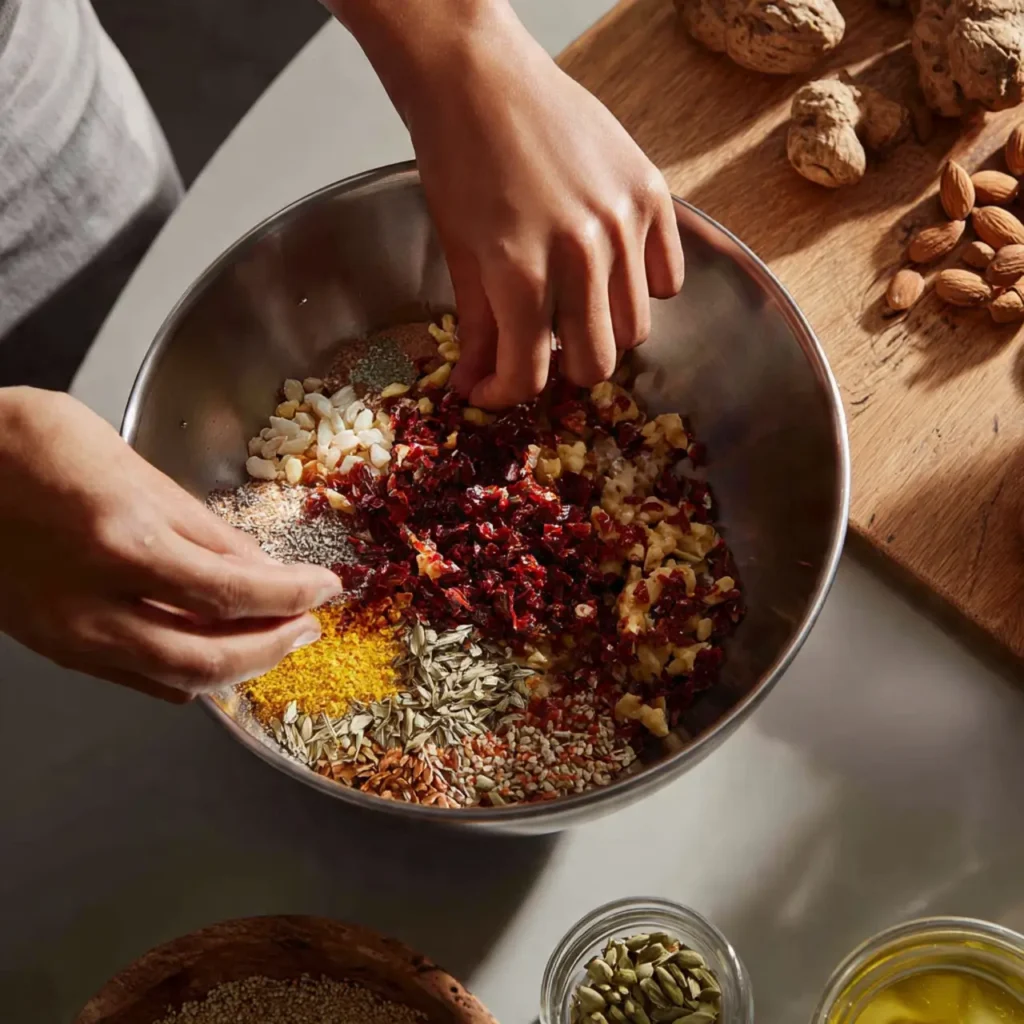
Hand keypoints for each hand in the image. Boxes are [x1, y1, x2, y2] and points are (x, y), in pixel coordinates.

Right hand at [0, 388, 341, 701]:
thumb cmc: (30, 446)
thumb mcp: (133, 469)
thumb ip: (202, 529)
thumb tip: (261, 566)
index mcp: (121, 543)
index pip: (232, 592)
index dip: (291, 596)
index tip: (326, 588)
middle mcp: (92, 604)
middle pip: (208, 659)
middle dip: (272, 646)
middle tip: (308, 625)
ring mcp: (69, 634)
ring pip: (174, 681)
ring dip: (237, 666)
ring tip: (273, 636)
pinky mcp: (56, 646)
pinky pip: (137, 678)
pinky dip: (189, 673)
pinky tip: (216, 649)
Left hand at [331, 0, 684, 406]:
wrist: (478, 76)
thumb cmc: (456, 158)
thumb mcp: (459, 251)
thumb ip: (477, 329)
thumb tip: (477, 385)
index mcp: (521, 271)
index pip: (529, 373)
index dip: (505, 395)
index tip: (494, 392)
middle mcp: (581, 251)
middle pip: (595, 362)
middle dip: (560, 369)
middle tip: (539, 349)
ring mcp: (623, 221)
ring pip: (634, 328)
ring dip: (601, 332)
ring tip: (573, 307)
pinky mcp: (651, 192)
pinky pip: (667, 277)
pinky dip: (642, 289)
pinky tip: (610, 274)